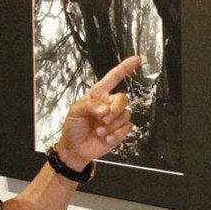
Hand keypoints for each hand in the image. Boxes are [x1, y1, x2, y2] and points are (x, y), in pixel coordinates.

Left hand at [55, 56, 141, 170]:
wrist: (75, 149)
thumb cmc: (73, 127)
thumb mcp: (75, 112)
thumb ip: (90, 106)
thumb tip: (105, 109)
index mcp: (98, 94)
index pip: (114, 77)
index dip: (125, 68)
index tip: (137, 60)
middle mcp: (109, 103)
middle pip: (123, 98)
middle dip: (115, 109)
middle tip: (104, 119)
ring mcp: (116, 117)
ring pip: (125, 114)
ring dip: (111, 125)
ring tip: (99, 132)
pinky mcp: (120, 130)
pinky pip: (127, 127)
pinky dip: (116, 134)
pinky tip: (106, 138)